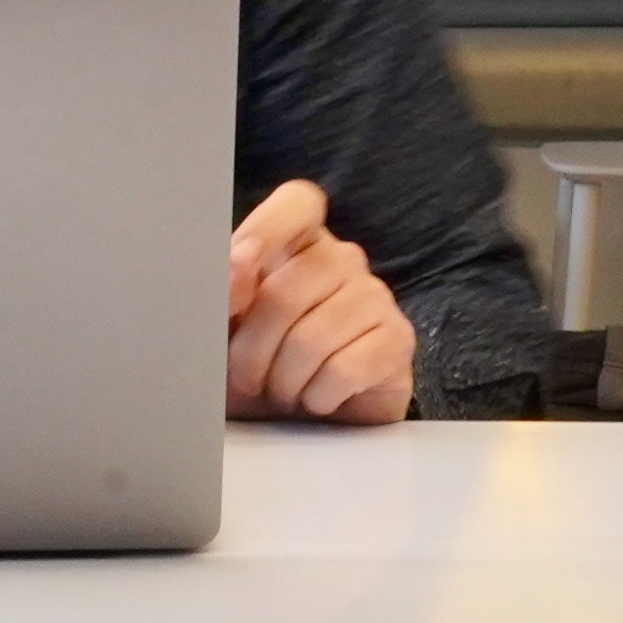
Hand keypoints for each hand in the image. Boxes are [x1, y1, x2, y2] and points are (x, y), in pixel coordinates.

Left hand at [226, 180, 414, 425]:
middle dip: (252, 350)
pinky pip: (344, 369)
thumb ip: (225, 295)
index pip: (298, 203)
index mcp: (300, 242)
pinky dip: (318, 397)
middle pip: (284, 292)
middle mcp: (342, 259)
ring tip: (284, 391)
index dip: (263, 231)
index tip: (234, 271)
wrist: (311, 419)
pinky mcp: (397, 338)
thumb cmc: (265, 362)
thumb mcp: (231, 327)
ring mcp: (375, 295)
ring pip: (311, 339)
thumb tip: (230, 275)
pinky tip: (318, 398)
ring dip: (284, 382)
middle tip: (247, 378)